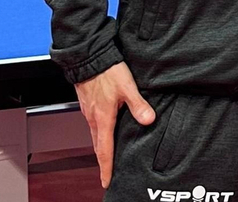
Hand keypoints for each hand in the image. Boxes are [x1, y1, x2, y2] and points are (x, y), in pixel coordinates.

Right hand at [74, 61, 155, 187]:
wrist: (88, 56)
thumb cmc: (106, 71)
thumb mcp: (127, 87)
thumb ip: (138, 105)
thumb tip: (149, 120)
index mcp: (102, 118)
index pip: (104, 150)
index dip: (106, 168)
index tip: (106, 181)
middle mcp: (93, 118)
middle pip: (98, 146)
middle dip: (103, 161)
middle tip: (107, 173)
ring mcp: (89, 111)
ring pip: (95, 134)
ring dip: (101, 147)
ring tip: (108, 155)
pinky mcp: (88, 103)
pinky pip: (93, 123)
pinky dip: (99, 133)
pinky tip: (106, 130)